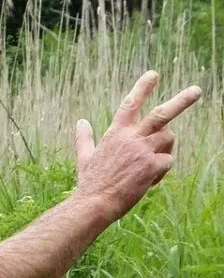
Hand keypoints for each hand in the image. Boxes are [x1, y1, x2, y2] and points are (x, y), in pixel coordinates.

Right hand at [74, 71, 200, 220]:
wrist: (95, 203)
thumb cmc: (90, 182)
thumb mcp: (85, 156)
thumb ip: (84, 137)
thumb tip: (80, 122)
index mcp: (116, 133)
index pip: (131, 104)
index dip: (142, 87)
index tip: (153, 74)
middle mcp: (131, 138)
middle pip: (161, 114)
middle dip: (181, 101)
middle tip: (197, 90)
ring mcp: (143, 151)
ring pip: (168, 140)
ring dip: (164, 150)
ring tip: (149, 166)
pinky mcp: (152, 166)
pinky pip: (168, 161)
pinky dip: (161, 171)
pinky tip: (147, 181)